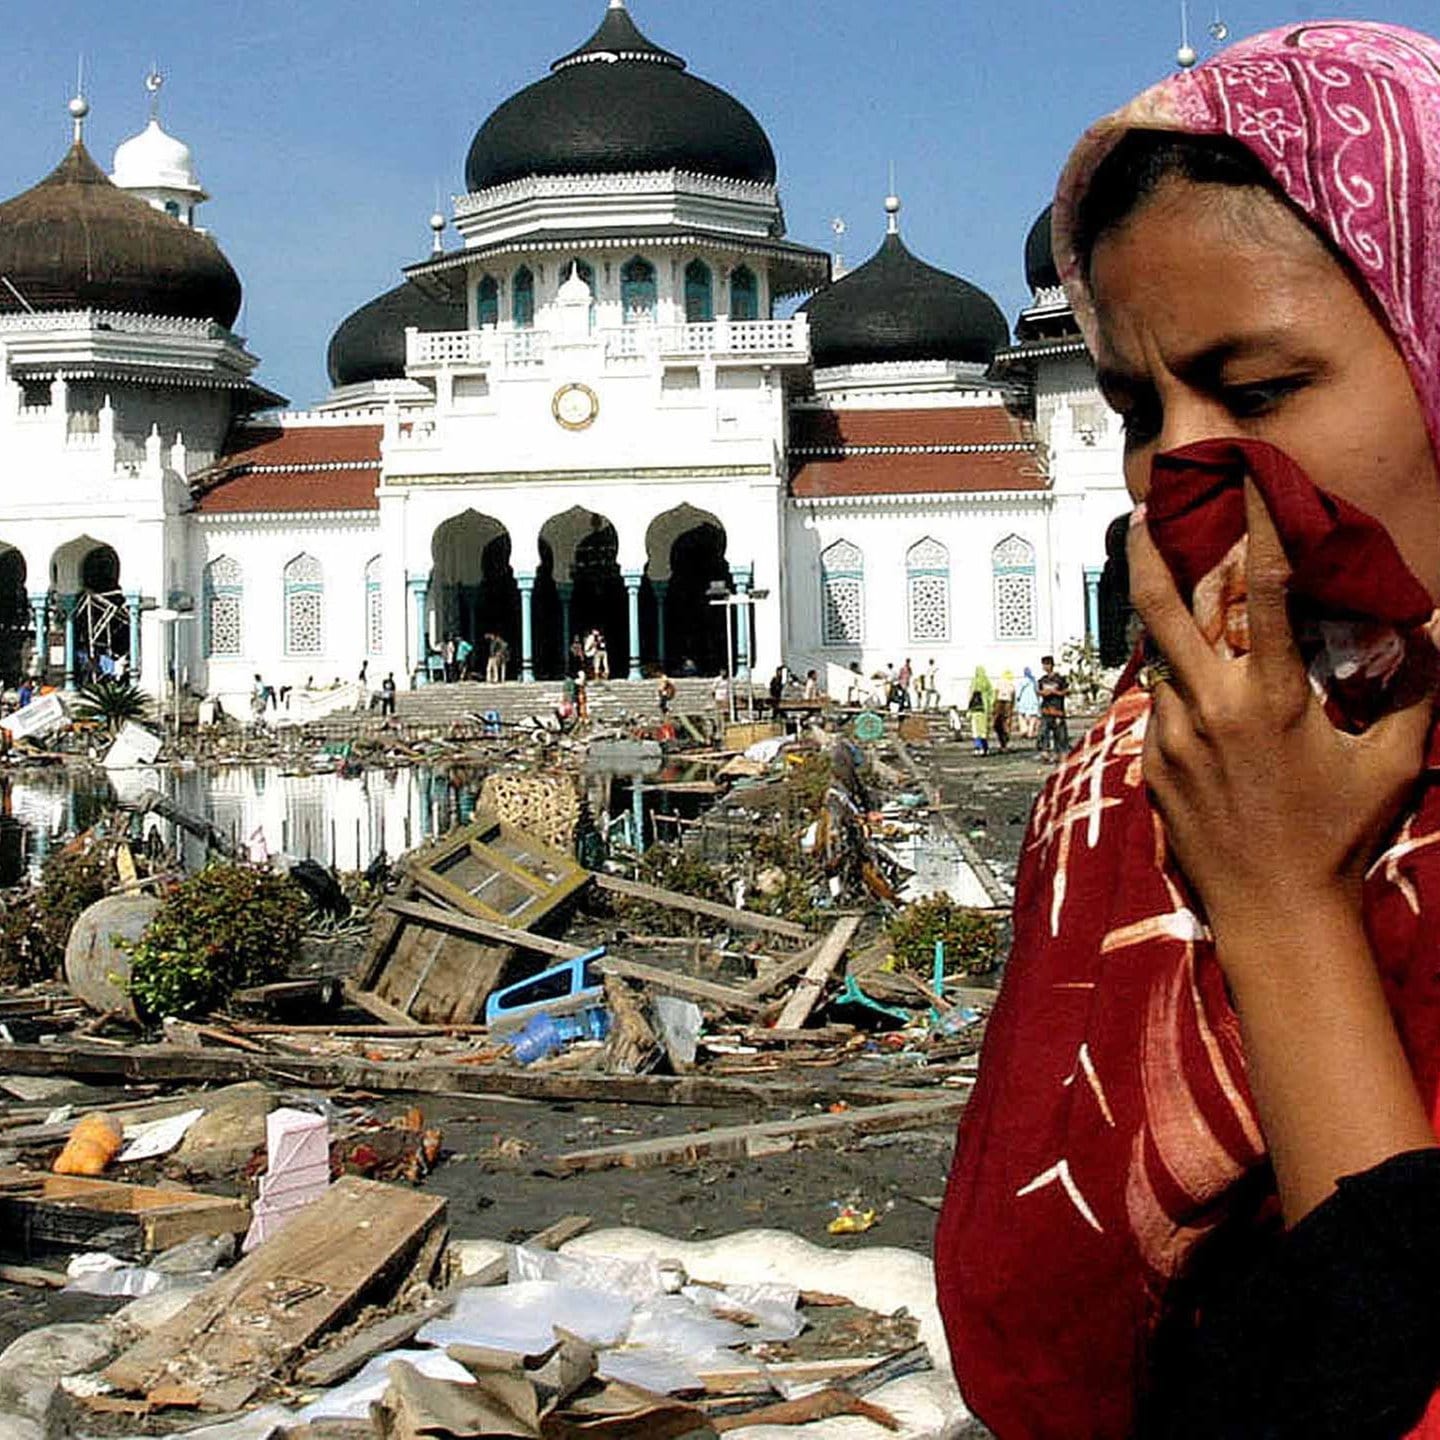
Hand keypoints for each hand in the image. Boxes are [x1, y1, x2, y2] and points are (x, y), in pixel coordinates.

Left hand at [1127, 479, 1431, 958]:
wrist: (1274, 913)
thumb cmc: (1337, 837)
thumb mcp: (1391, 763)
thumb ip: (1413, 691)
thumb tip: (1433, 632)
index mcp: (1269, 698)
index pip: (1261, 591)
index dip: (1258, 527)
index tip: (1250, 481)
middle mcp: (1208, 709)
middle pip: (1161, 609)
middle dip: (1150, 554)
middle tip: (1144, 515)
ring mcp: (1171, 738)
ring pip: (1163, 660)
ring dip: (1176, 632)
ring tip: (1186, 607)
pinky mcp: (1152, 766)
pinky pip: (1161, 708)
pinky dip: (1179, 689)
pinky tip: (1200, 692)